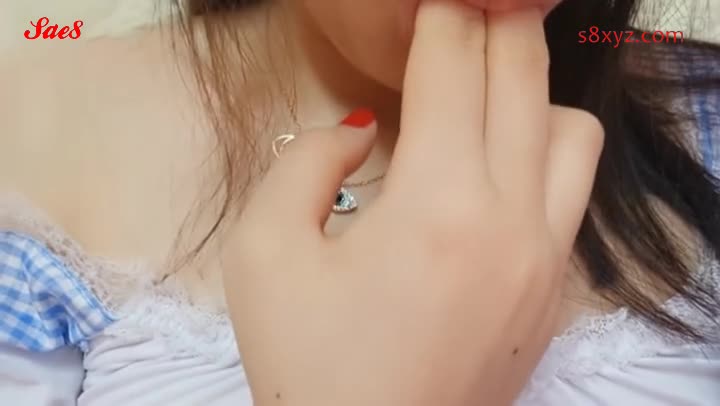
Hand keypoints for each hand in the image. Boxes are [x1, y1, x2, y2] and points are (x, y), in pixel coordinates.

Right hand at [222, 3, 602, 405]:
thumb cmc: (307, 364)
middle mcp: (512, 221)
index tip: (437, 0)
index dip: (444, 16)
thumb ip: (305, 165)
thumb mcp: (265, 253)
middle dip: (496, 26)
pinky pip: (570, 192)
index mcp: (437, 205)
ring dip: (532, 93)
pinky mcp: (554, 293)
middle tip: (468, 12)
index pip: (456, 69)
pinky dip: (543, 153)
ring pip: (573, 132)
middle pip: (526, 80)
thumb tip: (359, 133)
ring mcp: (546, 260)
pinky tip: (496, 166)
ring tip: (484, 94)